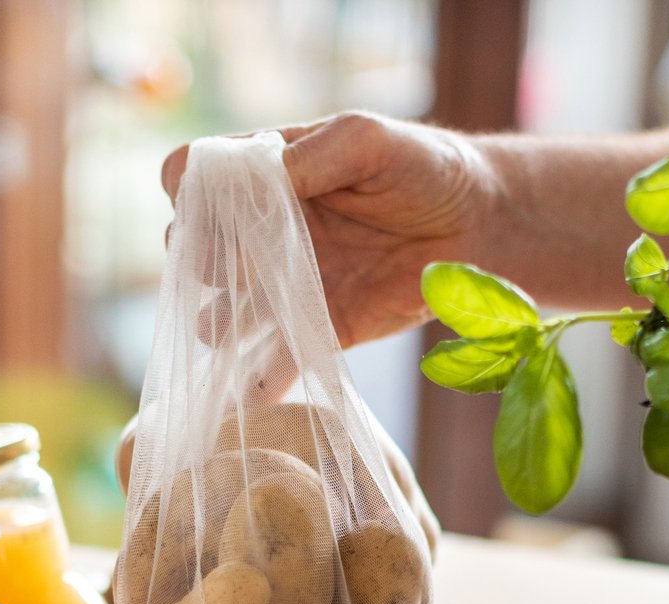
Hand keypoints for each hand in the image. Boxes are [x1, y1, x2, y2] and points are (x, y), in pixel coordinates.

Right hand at [163, 113, 499, 346]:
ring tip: (220, 327)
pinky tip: (246, 397)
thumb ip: (316, 154)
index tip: (209, 209)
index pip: (191, 176)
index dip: (188, 193)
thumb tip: (262, 178)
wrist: (480, 226)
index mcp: (266, 172)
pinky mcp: (321, 328)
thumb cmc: (425, 166)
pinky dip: (260, 379)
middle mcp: (266, 229)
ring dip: (215, 322)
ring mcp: (289, 282)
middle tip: (225, 270)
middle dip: (198, 260)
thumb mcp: (369, 140)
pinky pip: (278, 358)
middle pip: (197, 246)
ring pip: (224, 309)